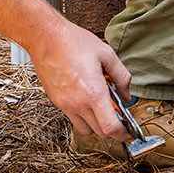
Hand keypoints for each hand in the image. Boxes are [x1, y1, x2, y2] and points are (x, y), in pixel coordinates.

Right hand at [27, 20, 131, 138]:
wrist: (45, 37)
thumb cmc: (73, 42)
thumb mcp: (107, 54)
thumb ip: (122, 77)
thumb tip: (127, 95)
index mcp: (93, 93)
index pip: (110, 128)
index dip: (123, 135)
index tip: (128, 133)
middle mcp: (78, 104)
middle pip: (99, 132)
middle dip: (112, 128)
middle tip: (118, 114)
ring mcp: (65, 104)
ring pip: (85, 128)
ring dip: (96, 124)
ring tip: (100, 105)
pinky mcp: (56, 101)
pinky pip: (73, 117)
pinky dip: (83, 115)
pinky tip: (86, 97)